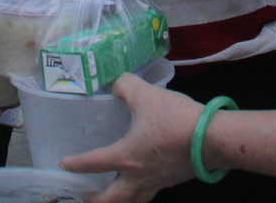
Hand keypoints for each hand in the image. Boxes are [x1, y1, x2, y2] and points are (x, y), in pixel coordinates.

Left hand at [61, 74, 205, 202]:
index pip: (93, 163)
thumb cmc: (175, 119)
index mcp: (126, 156)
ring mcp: (157, 181)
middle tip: (84, 197)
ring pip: (133, 201)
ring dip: (120, 202)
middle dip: (95, 202)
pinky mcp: (173, 180)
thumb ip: (126, 86)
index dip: (76, 164)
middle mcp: (138, 175)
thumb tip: (117, 85)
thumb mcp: (146, 94)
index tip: (63, 165)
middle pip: (111, 201)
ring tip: (114, 196)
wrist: (212, 139)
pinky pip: (152, 191)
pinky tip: (145, 179)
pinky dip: (142, 191)